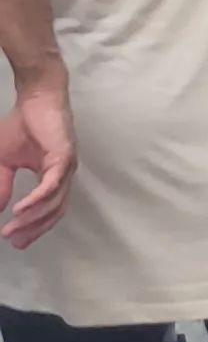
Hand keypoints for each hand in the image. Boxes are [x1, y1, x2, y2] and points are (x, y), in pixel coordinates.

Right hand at [0, 76, 73, 247]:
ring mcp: (66, 166)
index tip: (16, 242)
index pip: (48, 208)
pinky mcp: (64, 156)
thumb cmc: (21, 126)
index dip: (34, 226)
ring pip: (55, 202)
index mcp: (53, 175)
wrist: (35, 98)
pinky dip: (38, 200)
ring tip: (13, 230)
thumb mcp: (4, 161)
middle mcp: (64, 174)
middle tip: (16, 243)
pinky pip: (52, 185)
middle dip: (34, 229)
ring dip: (33, 219)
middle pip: (54, 211)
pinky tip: (21, 211)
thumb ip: (2, 184)